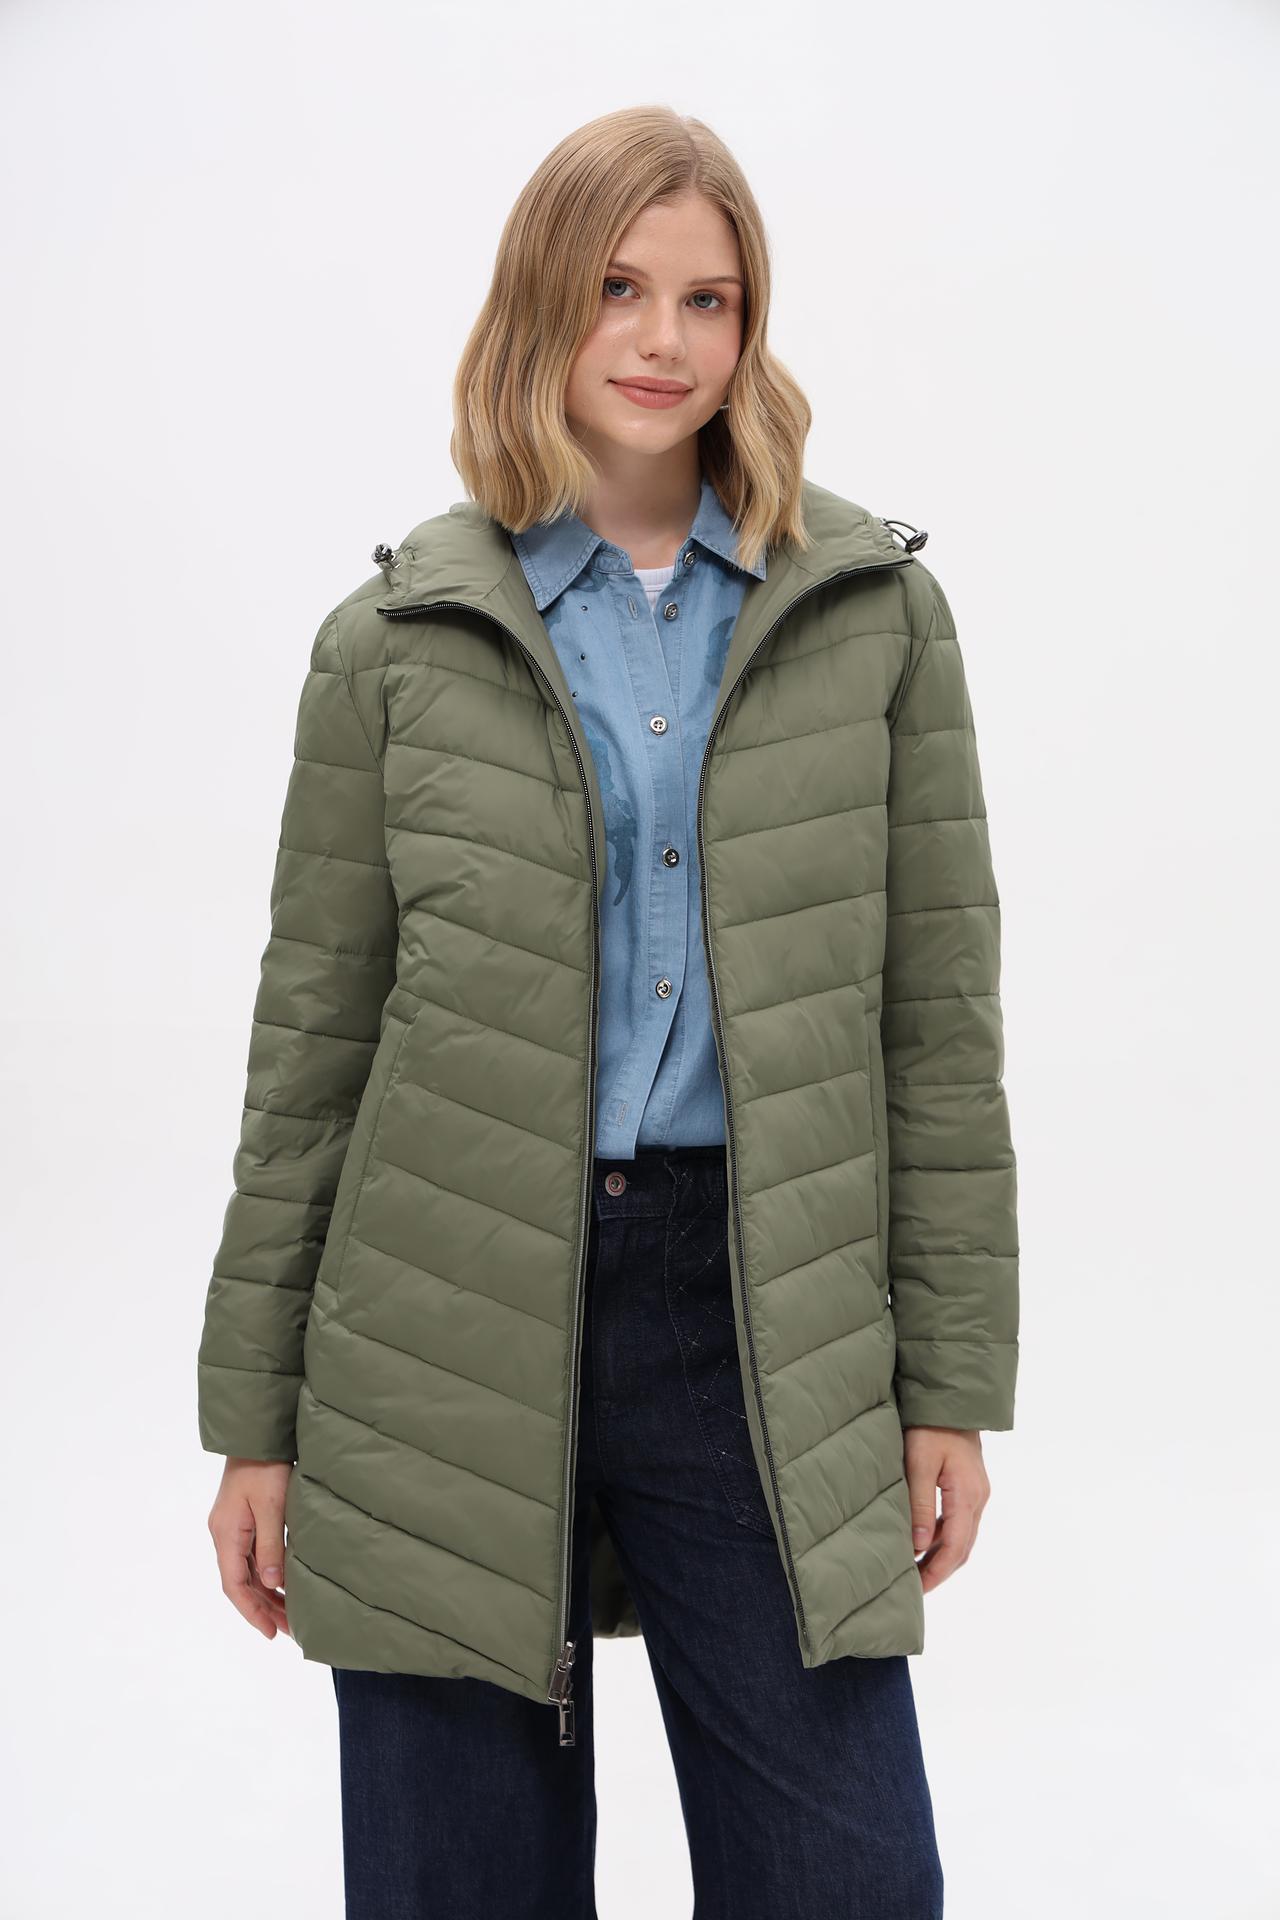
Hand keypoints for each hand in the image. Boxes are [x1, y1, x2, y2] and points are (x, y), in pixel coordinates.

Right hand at [207, 1457, 293, 1638]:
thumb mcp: (271, 1506)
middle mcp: (224, 1534)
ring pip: (248, 1571)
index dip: (252, 1611)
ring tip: (291, 1615)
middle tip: (289, 1630)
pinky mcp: (244, 1519)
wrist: (258, 1433)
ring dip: (267, 1593)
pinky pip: (253, 1556)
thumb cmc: (266, 1466)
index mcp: (225, 1534)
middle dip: (264, 1608)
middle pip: (241, 1582)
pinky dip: (268, 1574)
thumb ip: (270, 1546)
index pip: (234, 1585)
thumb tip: (272, 1585)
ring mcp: (233, 1527)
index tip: (270, 1633)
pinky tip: (285, 1584)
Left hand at [903, 1427, 989, 1593]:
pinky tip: (925, 1541)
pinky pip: (960, 1521)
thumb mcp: (919, 1464)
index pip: (955, 1547)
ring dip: (943, 1555)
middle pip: (963, 1547)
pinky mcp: (971, 1486)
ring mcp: (977, 1492)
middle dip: (941, 1570)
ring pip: (963, 1536)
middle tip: (916, 1587)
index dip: (938, 1571)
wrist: (951, 1400)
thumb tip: (919, 1546)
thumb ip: (919, 1505)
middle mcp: (978, 1498)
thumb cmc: (931, 1428)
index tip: (919, 1589)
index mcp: (967, 1495)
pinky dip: (945, 1537)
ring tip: (917, 1569)